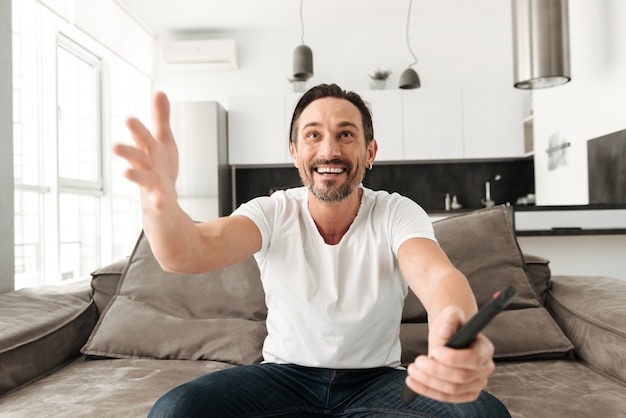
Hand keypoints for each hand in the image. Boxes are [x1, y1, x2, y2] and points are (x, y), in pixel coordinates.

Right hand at [113, 92, 178, 213]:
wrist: (162, 199)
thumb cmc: (161, 166)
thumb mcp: (163, 139)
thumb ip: (161, 118)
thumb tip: (160, 92)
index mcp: (148, 149)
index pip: (141, 136)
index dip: (136, 129)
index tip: (129, 119)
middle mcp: (146, 165)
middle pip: (135, 156)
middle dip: (126, 151)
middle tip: (115, 146)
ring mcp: (151, 182)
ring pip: (141, 178)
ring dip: (134, 175)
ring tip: (126, 173)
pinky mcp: (159, 198)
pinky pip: (158, 200)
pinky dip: (158, 202)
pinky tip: (160, 203)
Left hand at [405, 306, 494, 402]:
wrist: (447, 335)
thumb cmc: (450, 325)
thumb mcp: (450, 315)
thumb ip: (450, 317)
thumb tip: (445, 329)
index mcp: (485, 349)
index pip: (473, 359)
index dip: (453, 358)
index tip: (434, 352)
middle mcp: (485, 369)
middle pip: (461, 377)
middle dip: (435, 371)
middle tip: (417, 361)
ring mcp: (476, 384)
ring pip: (452, 390)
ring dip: (428, 381)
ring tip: (412, 370)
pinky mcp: (465, 394)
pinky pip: (446, 397)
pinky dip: (427, 391)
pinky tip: (412, 382)